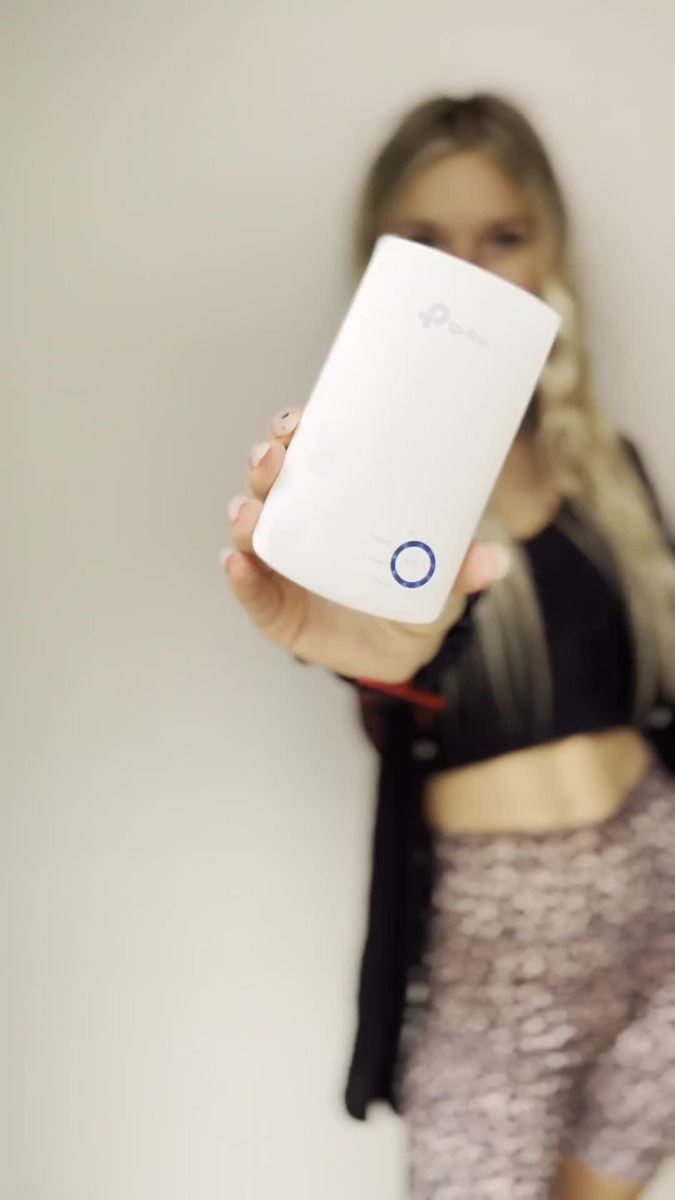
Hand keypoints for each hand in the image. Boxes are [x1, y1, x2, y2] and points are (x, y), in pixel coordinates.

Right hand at [221, 407, 509, 682]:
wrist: (403, 650)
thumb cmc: (413, 590)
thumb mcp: (442, 575)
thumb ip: (462, 568)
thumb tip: (493, 561)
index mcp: (334, 500)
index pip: (306, 455)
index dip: (293, 433)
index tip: (296, 422)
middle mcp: (300, 524)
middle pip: (270, 484)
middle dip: (265, 465)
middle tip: (272, 457)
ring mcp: (281, 566)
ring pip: (252, 531)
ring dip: (246, 515)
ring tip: (249, 512)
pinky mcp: (274, 609)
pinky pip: (252, 592)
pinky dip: (241, 578)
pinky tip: (236, 564)